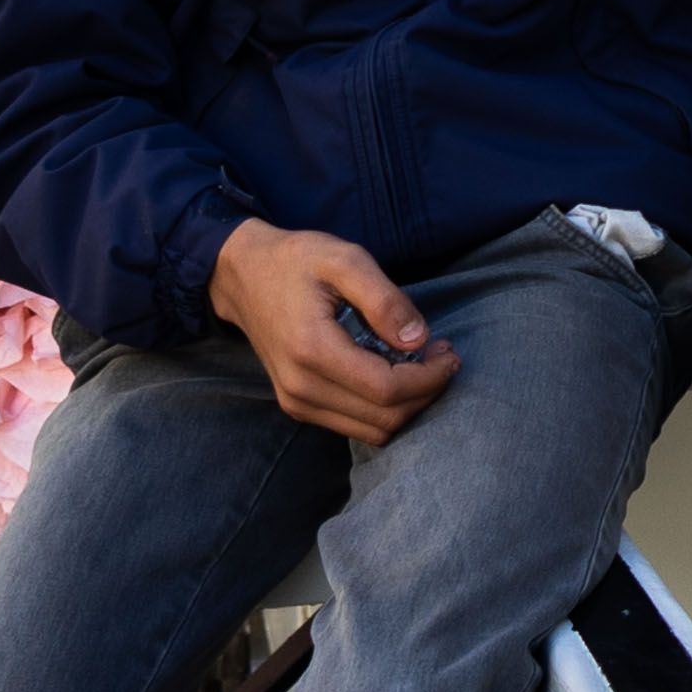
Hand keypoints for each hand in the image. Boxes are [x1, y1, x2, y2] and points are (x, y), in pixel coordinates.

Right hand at [207, 218, 459, 444]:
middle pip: (383, 419)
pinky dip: (383, 409)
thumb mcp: (346, 260)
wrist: (243, 276)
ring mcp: (296, 402)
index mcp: (313, 351)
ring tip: (423, 364)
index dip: (429, 378)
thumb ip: (384, 300)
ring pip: (371, 431)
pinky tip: (393, 372)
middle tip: (442, 354)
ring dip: (407, 405)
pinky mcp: (297, 405)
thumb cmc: (297, 260)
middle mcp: (301, 388)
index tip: (448, 351)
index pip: (387, 390)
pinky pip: (353, 425)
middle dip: (425, 392)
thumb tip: (419, 340)